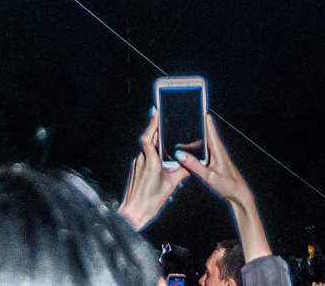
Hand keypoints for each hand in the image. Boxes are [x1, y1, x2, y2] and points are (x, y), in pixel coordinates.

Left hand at [119, 112, 185, 230]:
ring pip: (146, 149)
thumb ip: (182, 172)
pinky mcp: (135, 170)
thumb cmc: (150, 201)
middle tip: (163, 120)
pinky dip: (152, 154)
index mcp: (151, 162)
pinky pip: (144, 157)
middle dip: (156, 130)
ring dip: (155, 143)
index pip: (149, 137)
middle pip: (148, 140)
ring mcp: (137, 165)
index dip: (151, 123)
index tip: (155, 111)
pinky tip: (159, 159)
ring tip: (165, 140)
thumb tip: (191, 164)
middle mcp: (142, 160)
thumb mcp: (171, 186)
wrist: (133, 213)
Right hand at [180, 114, 271, 260]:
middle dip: (191, 124)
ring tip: (174, 137)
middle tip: (176, 118)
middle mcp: (215, 147)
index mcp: (216, 147)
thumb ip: (193, 165)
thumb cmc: (227, 185)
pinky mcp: (212, 160)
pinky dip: (191, 150)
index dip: (201, 114)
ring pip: (199, 142)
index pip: (209, 125)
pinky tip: (181, 154)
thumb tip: (179, 154)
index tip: (193, 103)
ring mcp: (213, 153)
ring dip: (189, 139)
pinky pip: (199, 151)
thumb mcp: (208, 176)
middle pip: (201, 131)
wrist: (238, 194)